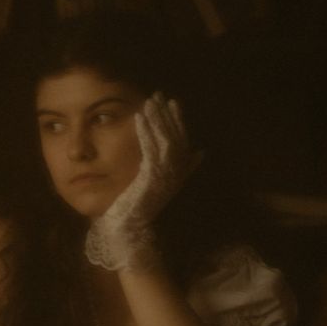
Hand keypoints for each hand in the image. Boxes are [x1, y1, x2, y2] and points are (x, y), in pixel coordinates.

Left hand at [85, 92, 198, 271]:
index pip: (180, 140)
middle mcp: (173, 174)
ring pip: (165, 140)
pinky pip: (150, 150)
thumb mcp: (156, 184)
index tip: (172, 102)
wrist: (126, 229)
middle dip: (167, 115)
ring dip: (157, 120)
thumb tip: (200, 153)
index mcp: (175, 173)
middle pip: (174, 137)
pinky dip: (146, 133)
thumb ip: (179, 170)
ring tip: (150, 102)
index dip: (178, 120)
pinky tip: (140, 119)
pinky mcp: (150, 179)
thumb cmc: (135, 206)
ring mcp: (163, 177)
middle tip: (160, 96)